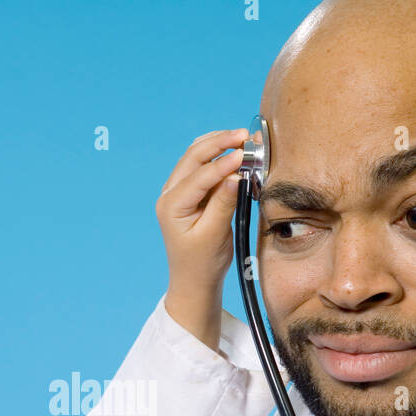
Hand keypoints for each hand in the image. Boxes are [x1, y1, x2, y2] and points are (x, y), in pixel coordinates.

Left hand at [156, 128, 248, 350]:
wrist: (195, 280)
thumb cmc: (202, 263)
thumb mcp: (215, 235)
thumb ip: (224, 203)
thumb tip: (236, 174)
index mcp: (172, 206)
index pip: (200, 176)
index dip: (223, 163)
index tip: (246, 154)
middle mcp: (170, 194)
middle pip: (193, 157)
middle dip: (219, 143)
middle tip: (245, 136)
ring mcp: (177, 191)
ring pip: (196, 157)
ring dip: (218, 145)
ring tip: (242, 139)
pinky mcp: (189, 192)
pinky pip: (201, 166)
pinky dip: (217, 156)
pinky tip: (234, 151)